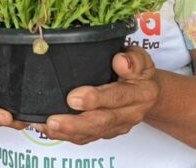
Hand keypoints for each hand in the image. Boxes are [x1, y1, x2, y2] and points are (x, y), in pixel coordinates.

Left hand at [32, 47, 160, 144]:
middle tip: (54, 120)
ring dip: (67, 133)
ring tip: (46, 126)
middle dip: (75, 123)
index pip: (117, 97)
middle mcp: (130, 113)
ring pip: (92, 134)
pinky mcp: (106, 132)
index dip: (96, 99)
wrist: (150, 93)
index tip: (73, 97)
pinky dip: (65, 135)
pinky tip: (47, 129)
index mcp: (140, 93)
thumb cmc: (139, 71)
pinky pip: (86, 137)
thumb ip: (133, 59)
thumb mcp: (141, 58)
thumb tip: (120, 61)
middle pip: (102, 122)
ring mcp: (117, 126)